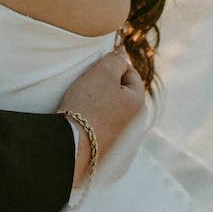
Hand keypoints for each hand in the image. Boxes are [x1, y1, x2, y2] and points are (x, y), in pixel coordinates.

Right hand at [58, 48, 144, 185]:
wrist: (73, 146)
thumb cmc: (88, 106)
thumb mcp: (102, 73)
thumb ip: (115, 59)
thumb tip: (122, 52)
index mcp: (139, 104)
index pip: (131, 75)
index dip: (114, 66)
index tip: (97, 66)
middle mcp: (137, 126)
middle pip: (124, 97)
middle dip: (109, 89)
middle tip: (89, 86)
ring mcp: (125, 145)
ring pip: (115, 116)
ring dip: (104, 109)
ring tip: (85, 107)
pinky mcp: (112, 158)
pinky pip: (107, 135)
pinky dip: (99, 128)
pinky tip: (86, 126)